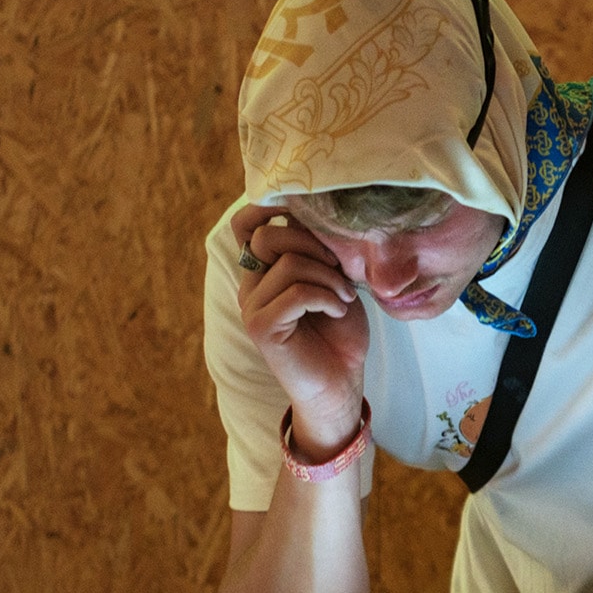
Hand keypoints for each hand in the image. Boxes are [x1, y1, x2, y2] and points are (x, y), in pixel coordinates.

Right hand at [231, 202, 369, 456]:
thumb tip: (317, 214)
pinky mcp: (261, 327)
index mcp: (264, 269)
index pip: (248, 224)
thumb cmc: (339, 332)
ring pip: (288, 263)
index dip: (272, 209)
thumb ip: (317, 250)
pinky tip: (338, 311)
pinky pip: (295, 293)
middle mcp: (250, 284)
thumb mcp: (333, 280)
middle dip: (314, 245)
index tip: (314, 222)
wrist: (340, 383)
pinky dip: (325, 297)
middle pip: (269, 235)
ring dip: (329, 278)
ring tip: (345, 299)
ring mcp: (251, 306)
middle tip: (341, 271)